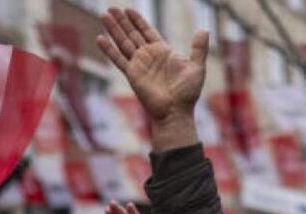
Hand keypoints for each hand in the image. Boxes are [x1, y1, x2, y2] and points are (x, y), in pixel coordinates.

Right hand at [97, 8, 206, 127]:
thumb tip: (204, 29)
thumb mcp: (196, 67)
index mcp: (162, 52)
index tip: (129, 9)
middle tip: (112, 8)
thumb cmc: (187, 93)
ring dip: (114, 29)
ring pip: (123, 42)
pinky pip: (118, 59)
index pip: (147, 31)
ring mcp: (139, 65)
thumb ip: (198, 48)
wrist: (176, 111)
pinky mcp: (132, 74)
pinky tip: (100, 38)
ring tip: (104, 15)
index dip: (138, 20)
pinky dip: (109, 49)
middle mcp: (149, 56)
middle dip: (122, 21)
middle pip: (132, 34)